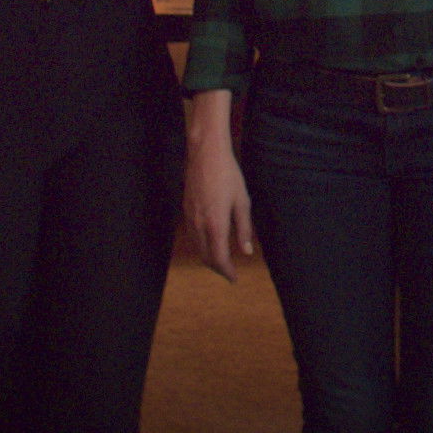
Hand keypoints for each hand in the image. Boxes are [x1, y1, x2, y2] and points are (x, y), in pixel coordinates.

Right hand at [183, 90, 254, 280]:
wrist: (205, 153)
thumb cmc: (228, 175)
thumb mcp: (242, 201)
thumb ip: (244, 228)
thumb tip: (246, 251)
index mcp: (215, 224)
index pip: (219, 259)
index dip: (227, 272)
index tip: (235, 278)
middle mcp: (199, 224)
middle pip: (205, 257)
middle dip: (218, 268)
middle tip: (229, 272)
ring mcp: (189, 217)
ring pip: (197, 247)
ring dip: (208, 257)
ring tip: (221, 260)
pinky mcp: (186, 210)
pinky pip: (192, 235)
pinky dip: (201, 245)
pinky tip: (210, 242)